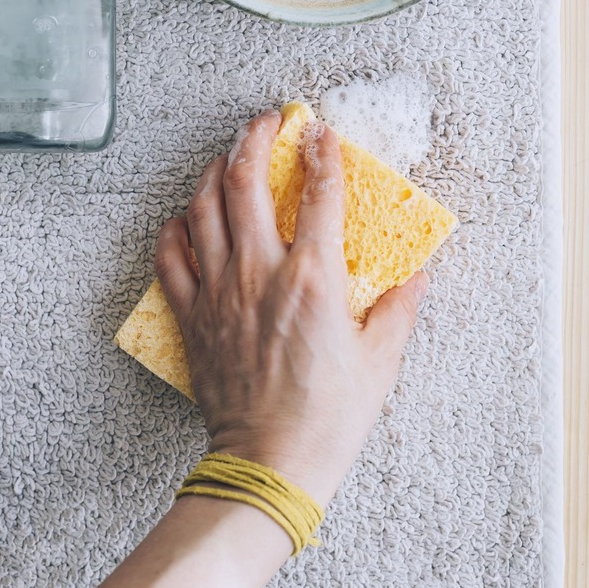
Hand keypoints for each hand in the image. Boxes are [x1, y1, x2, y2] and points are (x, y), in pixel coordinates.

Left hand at [154, 108, 428, 509]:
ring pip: (203, 208)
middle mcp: (261, 273)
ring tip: (228, 155)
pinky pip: (170, 257)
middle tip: (267, 122)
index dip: (322, 154)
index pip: (318, 194)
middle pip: (246, 182)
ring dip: (214, 171)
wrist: (269, 465)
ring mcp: (220, 292)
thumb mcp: (381, 361)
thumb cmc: (328, 418)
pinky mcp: (193, 316)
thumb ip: (400, 308)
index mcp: (313, 279)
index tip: (322, 132)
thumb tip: (418, 275)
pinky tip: (185, 216)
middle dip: (255, 138)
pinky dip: (174, 228)